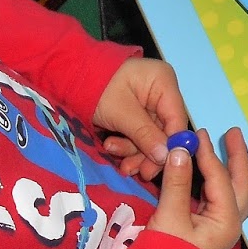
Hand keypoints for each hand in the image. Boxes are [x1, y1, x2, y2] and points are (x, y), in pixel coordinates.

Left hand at [94, 58, 187, 180]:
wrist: (70, 76)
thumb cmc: (96, 87)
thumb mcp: (121, 113)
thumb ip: (145, 135)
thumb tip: (166, 158)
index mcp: (164, 83)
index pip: (177, 120)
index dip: (172, 146)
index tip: (162, 167)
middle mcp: (162, 93)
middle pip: (164, 131)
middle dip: (148, 152)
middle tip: (138, 172)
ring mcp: (149, 103)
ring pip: (151, 136)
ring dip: (134, 151)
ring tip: (115, 155)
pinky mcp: (137, 113)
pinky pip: (139, 134)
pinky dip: (127, 144)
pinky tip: (112, 148)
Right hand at [148, 128, 247, 248]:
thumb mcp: (169, 217)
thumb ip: (176, 182)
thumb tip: (181, 150)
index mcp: (226, 220)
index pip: (220, 179)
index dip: (208, 155)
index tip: (197, 134)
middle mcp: (230, 222)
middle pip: (240, 183)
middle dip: (237, 157)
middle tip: (233, 132)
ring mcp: (221, 226)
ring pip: (232, 190)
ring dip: (229, 167)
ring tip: (224, 144)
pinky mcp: (209, 228)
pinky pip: (218, 197)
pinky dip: (215, 180)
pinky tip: (207, 169)